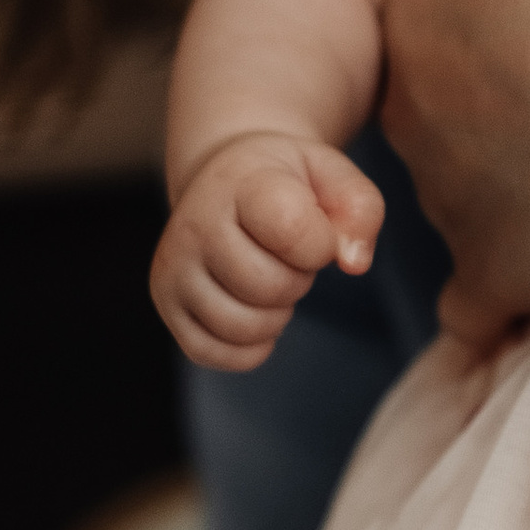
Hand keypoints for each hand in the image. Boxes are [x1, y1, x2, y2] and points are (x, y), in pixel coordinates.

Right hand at [151, 131, 383, 369]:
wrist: (226, 181)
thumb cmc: (287, 182)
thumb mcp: (332, 175)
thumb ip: (361, 210)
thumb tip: (354, 264)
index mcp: (239, 184)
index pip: (294, 232)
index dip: (321, 244)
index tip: (315, 229)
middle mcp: (193, 224)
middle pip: (270, 288)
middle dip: (298, 279)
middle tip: (286, 255)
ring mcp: (173, 267)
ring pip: (243, 328)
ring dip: (275, 314)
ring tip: (269, 276)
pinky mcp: (167, 304)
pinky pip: (216, 354)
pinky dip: (249, 345)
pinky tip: (254, 309)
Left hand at [381, 0, 529, 351]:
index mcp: (419, 16)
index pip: (446, 40)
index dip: (507, 46)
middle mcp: (412, 111)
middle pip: (449, 123)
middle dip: (506, 121)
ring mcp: (450, 198)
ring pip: (473, 201)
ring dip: (527, 195)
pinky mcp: (496, 270)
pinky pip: (477, 307)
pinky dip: (495, 309)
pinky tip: (521, 310)